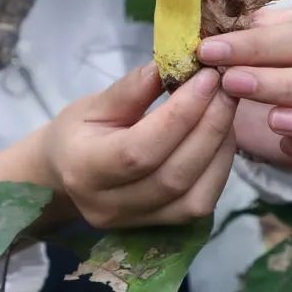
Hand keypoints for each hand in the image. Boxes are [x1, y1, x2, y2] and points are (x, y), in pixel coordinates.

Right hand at [42, 59, 237, 228]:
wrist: (65, 176)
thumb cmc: (78, 133)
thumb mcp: (94, 104)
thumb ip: (132, 89)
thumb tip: (173, 65)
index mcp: (84, 170)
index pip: (139, 150)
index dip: (180, 115)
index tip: (206, 79)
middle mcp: (109, 205)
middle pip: (173, 175)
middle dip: (209, 127)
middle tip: (227, 88)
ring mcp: (137, 222)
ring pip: (194, 196)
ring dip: (219, 148)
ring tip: (227, 108)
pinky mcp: (161, 227)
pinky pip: (201, 204)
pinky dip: (220, 168)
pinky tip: (222, 137)